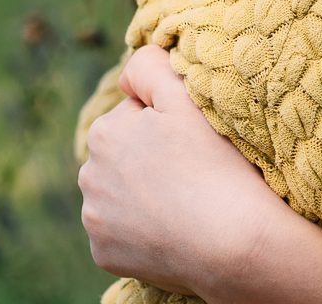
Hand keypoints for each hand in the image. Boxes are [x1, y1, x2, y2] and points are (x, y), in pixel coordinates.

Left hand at [79, 45, 280, 295]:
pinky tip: (173, 232)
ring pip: (120, 198)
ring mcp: (94, 220)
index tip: (194, 145)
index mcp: (104, 133)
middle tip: (193, 174)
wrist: (234, 241)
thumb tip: (124, 76)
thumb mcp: (185, 96)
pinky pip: (121, 237)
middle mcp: (88, 176)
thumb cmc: (216, 165)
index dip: (169, 128)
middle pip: (124, 160)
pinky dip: (142, 234)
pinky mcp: (104, 255)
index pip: (136, 120)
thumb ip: (149, 66)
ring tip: (185, 204)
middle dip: (149, 162)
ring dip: (144, 197)